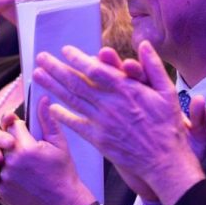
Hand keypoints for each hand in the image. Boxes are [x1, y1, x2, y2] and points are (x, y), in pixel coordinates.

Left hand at [0, 102, 94, 204]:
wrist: (64, 204)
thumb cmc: (63, 174)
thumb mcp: (60, 144)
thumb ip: (48, 120)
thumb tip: (42, 99)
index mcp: (25, 147)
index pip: (10, 125)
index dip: (13, 122)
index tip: (17, 123)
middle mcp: (11, 162)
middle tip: (9, 141)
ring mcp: (4, 179)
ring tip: (5, 160)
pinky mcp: (1, 193)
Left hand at [33, 40, 205, 204]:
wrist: (164, 160)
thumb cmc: (168, 126)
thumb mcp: (168, 92)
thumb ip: (154, 67)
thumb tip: (145, 44)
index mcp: (127, 90)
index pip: (96, 70)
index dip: (78, 59)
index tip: (65, 50)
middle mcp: (111, 104)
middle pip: (77, 83)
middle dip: (57, 68)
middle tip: (41, 58)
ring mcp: (103, 122)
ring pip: (73, 101)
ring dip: (53, 87)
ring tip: (37, 76)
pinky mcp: (99, 139)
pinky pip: (76, 125)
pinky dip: (63, 116)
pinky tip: (51, 107)